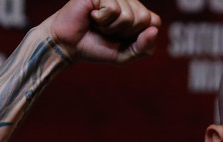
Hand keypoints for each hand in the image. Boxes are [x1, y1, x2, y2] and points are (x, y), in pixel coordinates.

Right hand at [45, 0, 160, 63]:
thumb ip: (144, 48)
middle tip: (108, 31)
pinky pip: (113, 9)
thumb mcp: (125, 55)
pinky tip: (92, 16)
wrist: (68, 46)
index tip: (121, 38)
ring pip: (129, 15)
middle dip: (125, 32)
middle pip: (144, 18)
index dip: (139, 37)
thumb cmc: (95, 48)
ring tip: (99, 24)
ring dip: (111, 27)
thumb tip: (154, 31)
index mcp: (136, 12)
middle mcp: (127, 0)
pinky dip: (102, 20)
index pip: (154, 21)